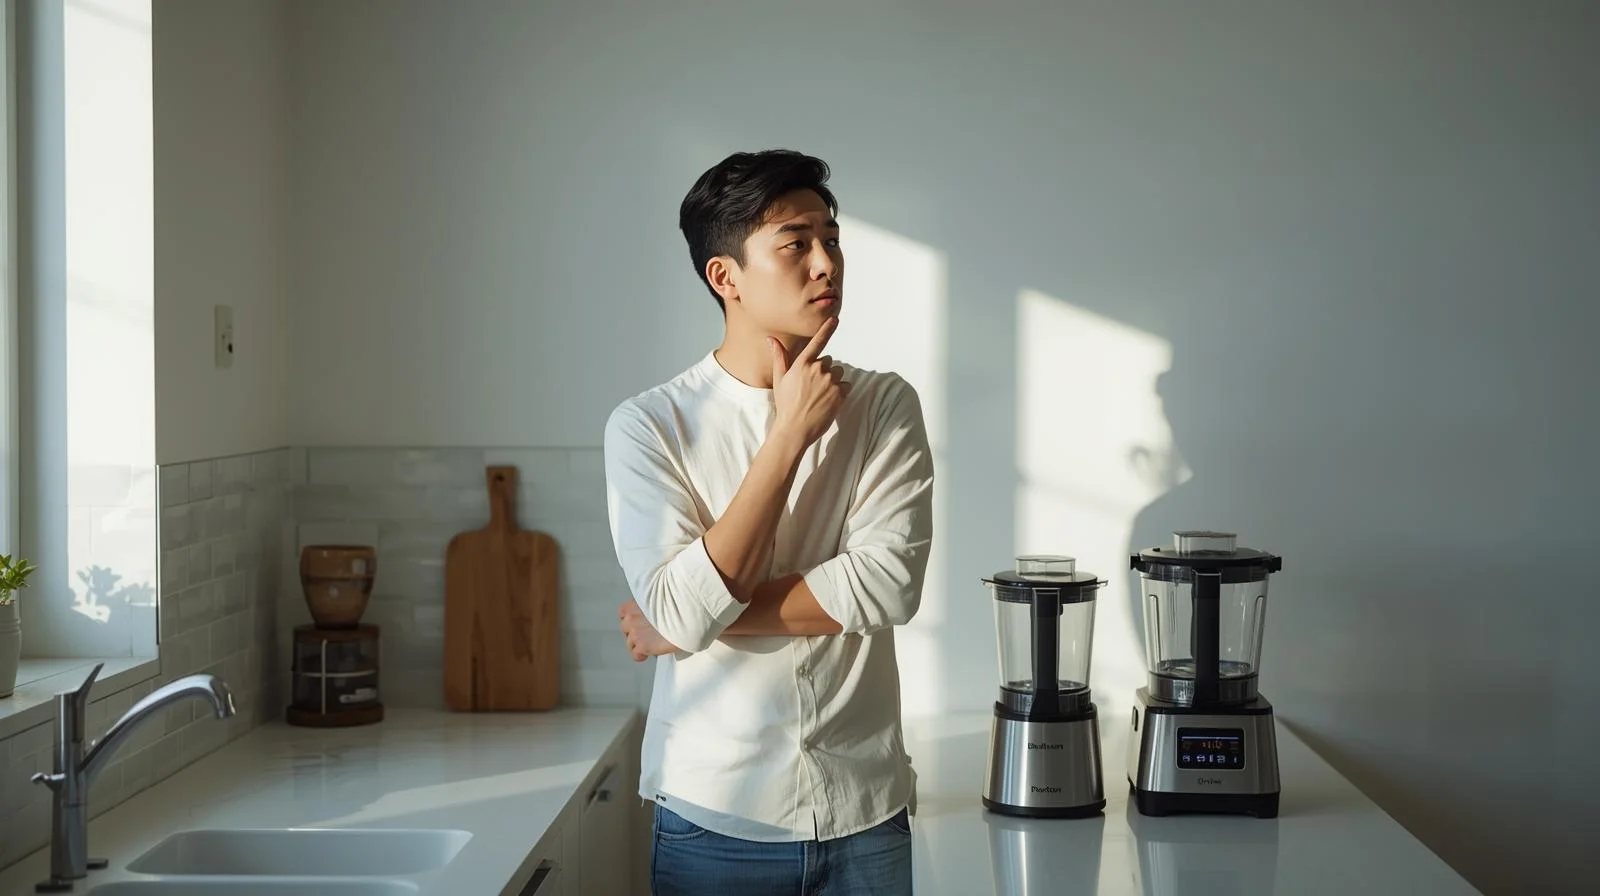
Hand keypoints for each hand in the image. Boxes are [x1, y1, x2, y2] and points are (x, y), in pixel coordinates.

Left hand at [618, 599, 679, 660]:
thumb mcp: (665, 598)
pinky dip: (641, 655)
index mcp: (638, 602)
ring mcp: (635, 631)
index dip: (633, 619)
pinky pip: (635, 654)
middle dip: (635, 632)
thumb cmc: (682, 605)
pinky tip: (648, 654)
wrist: (688, 617)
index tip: (642, 623)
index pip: (624, 612)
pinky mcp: (641, 645)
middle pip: (625, 628)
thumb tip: (654, 615)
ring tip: (651, 645)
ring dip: (638, 644)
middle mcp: (632, 616)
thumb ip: (653, 605)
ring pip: (629, 642)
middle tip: (648, 635)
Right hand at [769, 317, 849, 447]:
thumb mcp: (779, 379)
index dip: (827, 329)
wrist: (795, 428)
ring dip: (832, 381)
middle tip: (811, 388)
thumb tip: (771, 339)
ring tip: (819, 396)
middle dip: (823, 371)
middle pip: (828, 362)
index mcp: (802, 364)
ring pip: (838, 373)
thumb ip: (779, 357)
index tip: (835, 319)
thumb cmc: (785, 404)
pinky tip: (828, 401)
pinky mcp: (840, 392)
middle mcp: (817, 369)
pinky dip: (840, 392)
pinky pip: (846, 385)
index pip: (817, 342)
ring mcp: (830, 380)